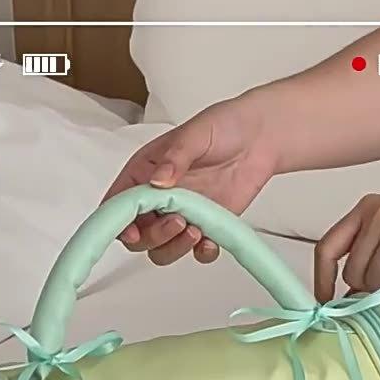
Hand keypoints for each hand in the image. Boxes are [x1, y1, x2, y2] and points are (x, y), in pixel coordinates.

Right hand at [101, 93, 275, 265]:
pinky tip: (211, 240)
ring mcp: (182, 215)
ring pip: (163, 249)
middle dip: (153, 237)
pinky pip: (197, 252)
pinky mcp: (206, 227)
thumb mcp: (195, 134)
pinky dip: (201, 252)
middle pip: (139, 235)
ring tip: (195, 230)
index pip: (118, 204)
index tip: (132, 231)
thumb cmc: (224, 126)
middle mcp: (159, 199)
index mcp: (145, 173)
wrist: (261, 136)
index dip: (118, 222)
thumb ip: (175, 158)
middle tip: (177, 222)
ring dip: (174, 247)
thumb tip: (158, 180)